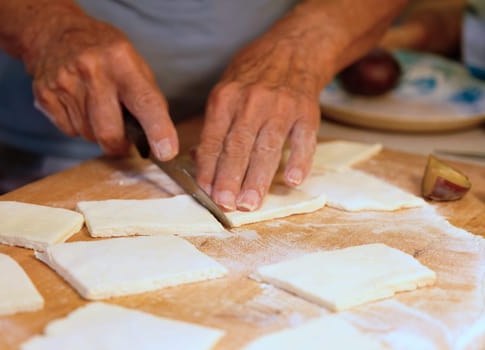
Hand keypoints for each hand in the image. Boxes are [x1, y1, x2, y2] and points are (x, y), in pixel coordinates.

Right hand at [28, 12, 177, 158]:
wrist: (56, 34)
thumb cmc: (105, 54)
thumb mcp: (135, 65)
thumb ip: (148, 100)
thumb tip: (159, 140)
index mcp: (121, 61)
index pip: (145, 101)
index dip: (158, 130)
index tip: (166, 152)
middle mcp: (92, 70)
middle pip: (109, 132)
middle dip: (119, 145)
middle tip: (123, 139)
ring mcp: (64, 83)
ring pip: (89, 135)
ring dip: (98, 132)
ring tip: (96, 107)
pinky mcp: (45, 95)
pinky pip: (70, 131)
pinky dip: (79, 126)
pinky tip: (79, 104)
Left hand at [196, 33, 332, 210]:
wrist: (294, 49)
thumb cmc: (253, 74)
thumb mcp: (226, 90)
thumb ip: (214, 125)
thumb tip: (199, 161)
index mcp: (226, 98)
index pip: (214, 139)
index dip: (209, 168)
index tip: (207, 193)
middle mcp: (252, 102)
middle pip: (238, 145)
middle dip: (230, 177)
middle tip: (226, 204)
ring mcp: (282, 107)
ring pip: (267, 147)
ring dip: (258, 178)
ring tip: (250, 204)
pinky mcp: (307, 112)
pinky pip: (303, 140)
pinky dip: (299, 160)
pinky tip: (292, 180)